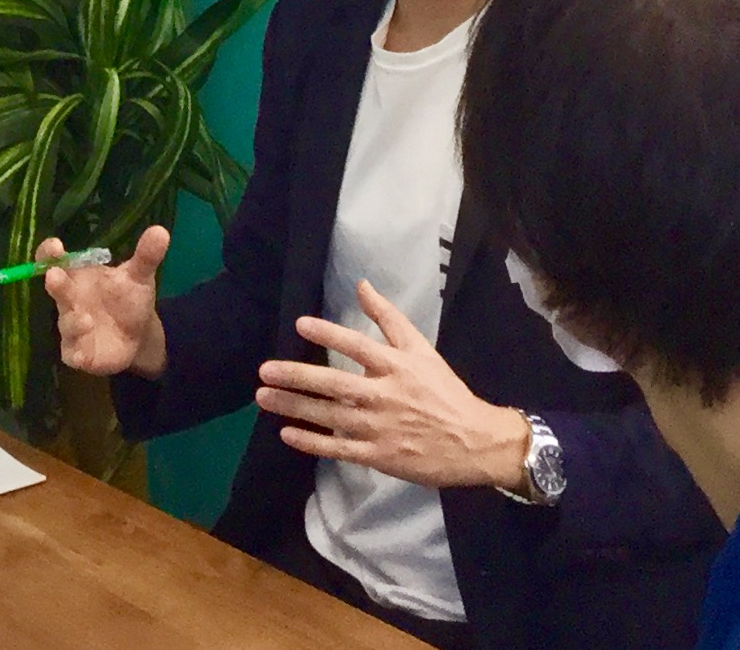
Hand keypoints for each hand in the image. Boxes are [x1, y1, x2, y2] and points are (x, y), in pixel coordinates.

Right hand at [39, 226, 169, 378]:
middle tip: (54, 275)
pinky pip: (72, 355)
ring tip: (86, 319)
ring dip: (73, 322)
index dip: (49, 253)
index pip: (54, 260)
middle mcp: (69, 300)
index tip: (55, 246)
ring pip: (66, 324)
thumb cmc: (128, 299)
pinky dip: (75, 354)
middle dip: (56, 284)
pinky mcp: (78, 353)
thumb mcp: (139, 277)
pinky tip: (82, 354)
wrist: (138, 335)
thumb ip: (146, 256)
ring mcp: (71, 327)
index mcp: (77, 276)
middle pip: (56, 289)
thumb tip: (162, 231)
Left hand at [254, 279, 534, 492]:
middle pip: (335, 384)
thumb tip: (361, 284)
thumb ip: (389, 318)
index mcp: (397, 367)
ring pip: (330, 417)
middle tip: (264, 370)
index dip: (329, 335)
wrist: (476, 442)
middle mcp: (385, 395)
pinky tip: (287, 434)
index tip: (300, 324)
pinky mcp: (379, 455)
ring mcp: (380, 428)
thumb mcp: (422, 349)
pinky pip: (339, 449)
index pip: (358, 346)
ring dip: (295, 407)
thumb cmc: (445, 392)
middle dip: (297, 377)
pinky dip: (312, 443)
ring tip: (263, 397)